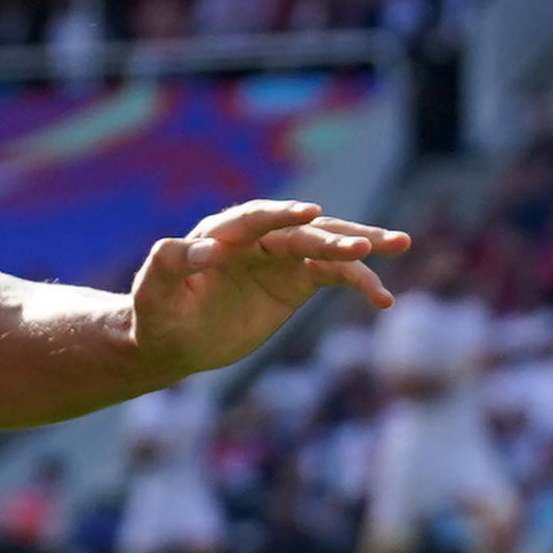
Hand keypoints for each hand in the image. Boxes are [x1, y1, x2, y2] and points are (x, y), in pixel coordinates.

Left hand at [130, 200, 406, 376]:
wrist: (172, 340)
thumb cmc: (156, 315)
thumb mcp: (152, 294)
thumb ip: (169, 264)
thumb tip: (203, 249)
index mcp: (218, 235)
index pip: (252, 219)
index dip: (279, 215)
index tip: (309, 212)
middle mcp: (255, 240)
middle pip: (300, 231)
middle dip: (334, 234)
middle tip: (368, 243)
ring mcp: (279, 258)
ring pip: (326, 245)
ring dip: (361, 245)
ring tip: (400, 244)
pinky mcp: (296, 281)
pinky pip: (335, 276)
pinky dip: (360, 283)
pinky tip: (383, 300)